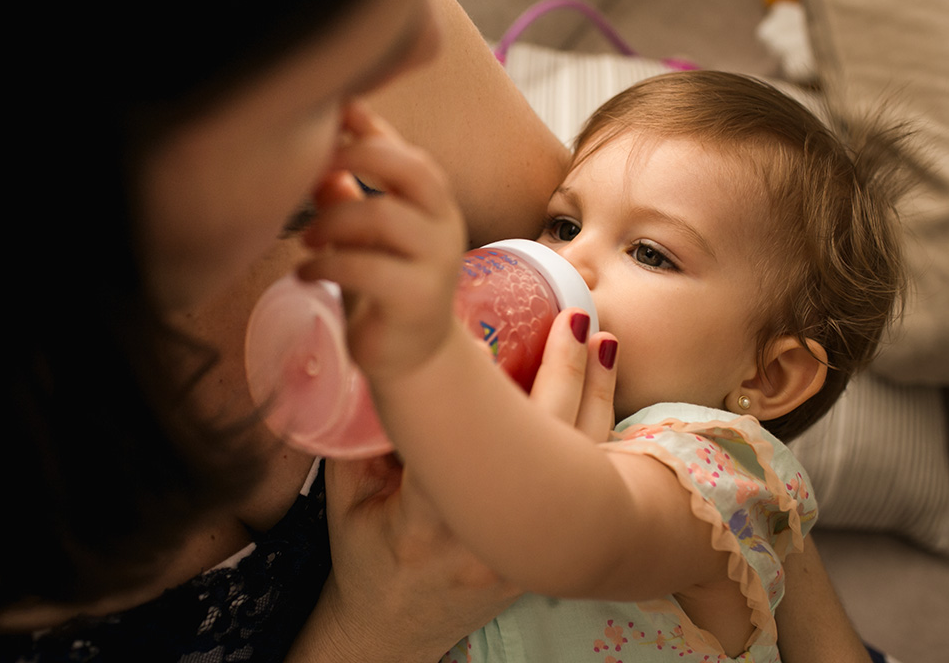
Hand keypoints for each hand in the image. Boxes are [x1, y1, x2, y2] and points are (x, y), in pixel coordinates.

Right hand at [291, 312, 618, 661]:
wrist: (393, 629)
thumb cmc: (365, 556)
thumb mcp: (345, 496)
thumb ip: (357, 433)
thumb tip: (384, 353)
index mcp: (426, 521)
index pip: (463, 442)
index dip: (484, 383)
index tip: (493, 329)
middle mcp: (489, 539)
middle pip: (543, 445)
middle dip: (563, 375)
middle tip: (573, 320)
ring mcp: (528, 551)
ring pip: (578, 464)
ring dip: (594, 397)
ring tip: (602, 343)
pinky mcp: (548, 553)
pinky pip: (585, 488)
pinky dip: (596, 433)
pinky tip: (603, 394)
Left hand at [300, 101, 466, 384]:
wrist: (412, 358)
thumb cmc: (384, 287)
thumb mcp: (363, 237)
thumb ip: (345, 195)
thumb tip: (315, 152)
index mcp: (434, 205)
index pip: (409, 153)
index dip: (374, 128)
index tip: (338, 111)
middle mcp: (445, 226)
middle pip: (411, 169)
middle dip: (356, 158)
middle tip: (313, 171)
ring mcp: (437, 263)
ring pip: (384, 216)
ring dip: (333, 221)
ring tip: (306, 240)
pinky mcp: (417, 300)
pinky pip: (367, 268)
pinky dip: (326, 264)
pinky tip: (306, 272)